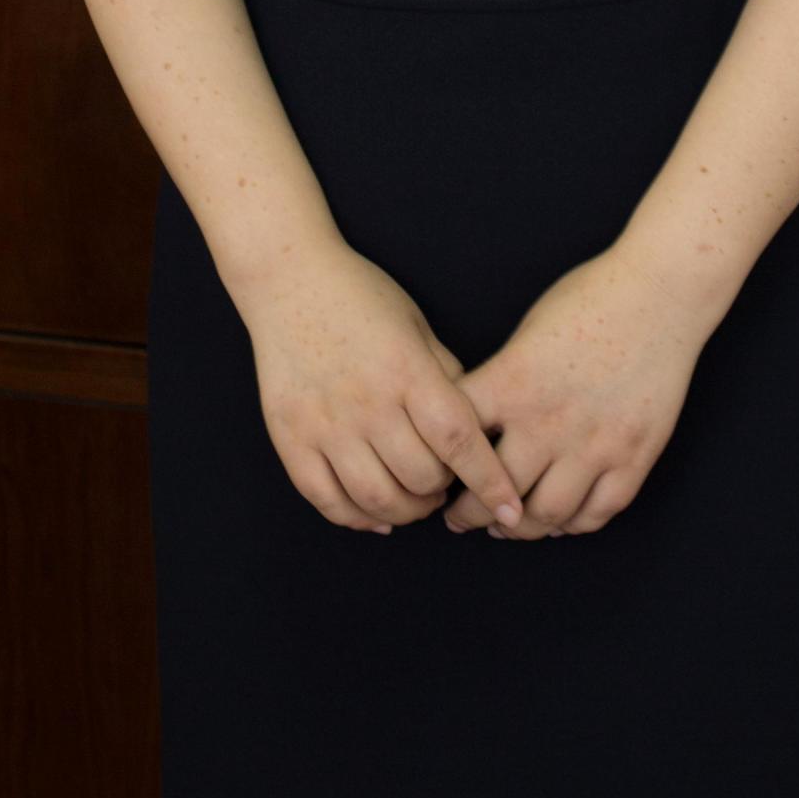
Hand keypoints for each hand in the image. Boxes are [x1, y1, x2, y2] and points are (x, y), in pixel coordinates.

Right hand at [239, 240, 526, 536]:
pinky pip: (327, 500)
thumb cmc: (362, 297)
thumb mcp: (417, 325)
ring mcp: (325, 424)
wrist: (290, 279)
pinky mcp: (291, 439)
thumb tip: (474, 428)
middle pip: (420, 477)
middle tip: (446, 485)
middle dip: (443, 492)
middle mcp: (367, 402)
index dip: (488, 481)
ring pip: (376, 499)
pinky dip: (358, 518)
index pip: (457, 439)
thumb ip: (445, 375)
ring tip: (416, 500)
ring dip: (407, 512)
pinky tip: (376, 514)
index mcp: (406, 369)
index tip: (509, 509)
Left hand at [440, 245, 710, 539]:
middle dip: (470, 514)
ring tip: (507, 524)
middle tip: (460, 517)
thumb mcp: (527, 332)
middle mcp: (550, 421)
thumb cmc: (589, 298)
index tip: (435, 477)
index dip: (439, 467)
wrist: (659, 292)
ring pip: (546, 515)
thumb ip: (502, 382)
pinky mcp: (634, 456)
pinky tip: (560, 519)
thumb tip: (479, 428)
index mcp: (514, 383)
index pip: (458, 443)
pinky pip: (597, 512)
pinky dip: (573, 524)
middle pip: (496, 493)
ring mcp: (596, 444)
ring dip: (520, 528)